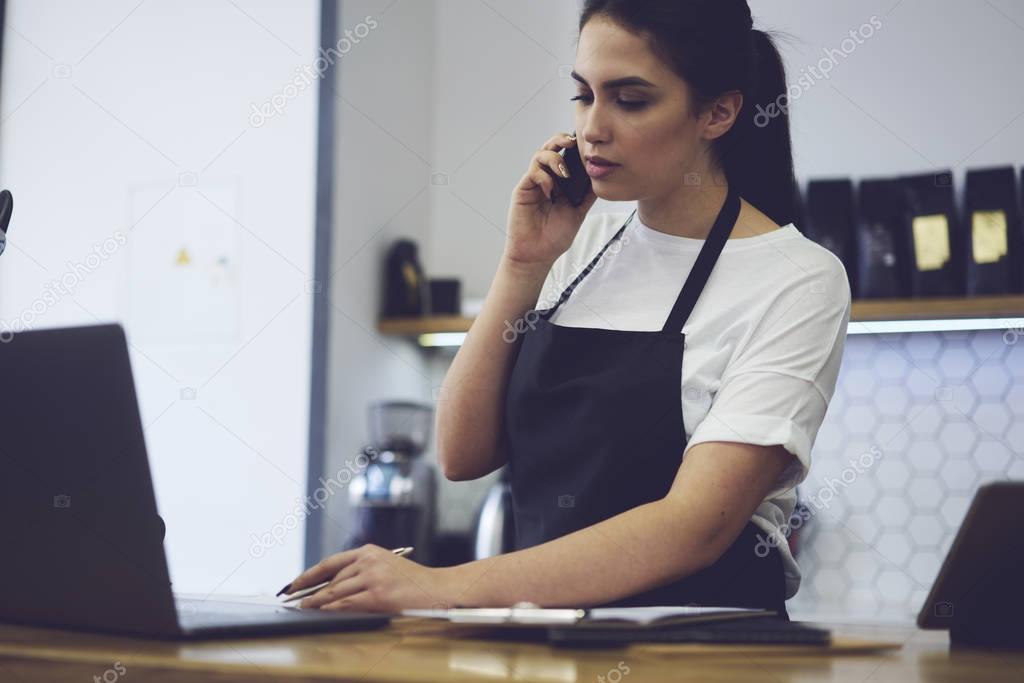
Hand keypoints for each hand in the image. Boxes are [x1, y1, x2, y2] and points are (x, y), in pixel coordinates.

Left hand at [283, 544, 460, 611]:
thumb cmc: (413, 582)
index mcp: (368, 552)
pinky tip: (323, 614)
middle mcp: (369, 560)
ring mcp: (373, 576)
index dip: (308, 574)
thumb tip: (330, 590)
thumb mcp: (385, 568)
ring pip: (335, 592)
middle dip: (310, 592)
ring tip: (305, 610)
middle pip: (331, 579)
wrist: (439, 588)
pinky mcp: (378, 594)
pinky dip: (331, 610)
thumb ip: (360, 574)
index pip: (330, 563)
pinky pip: (347, 604)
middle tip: (295, 603)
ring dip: (317, 603)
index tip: (293, 584)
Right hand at [504, 132, 597, 271]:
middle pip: (551, 148)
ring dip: (554, 158)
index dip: (574, 146)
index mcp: (559, 181)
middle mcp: (546, 178)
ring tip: (565, 172)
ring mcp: (533, 183)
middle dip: (561, 140)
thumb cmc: (555, 236)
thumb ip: (588, 194)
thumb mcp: (579, 212)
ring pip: (540, 155)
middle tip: (573, 142)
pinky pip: (533, 173)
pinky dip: (544, 177)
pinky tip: (551, 191)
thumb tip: (602, 176)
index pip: (566, 155)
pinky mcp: (522, 190)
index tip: (588, 146)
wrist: (538, 255)